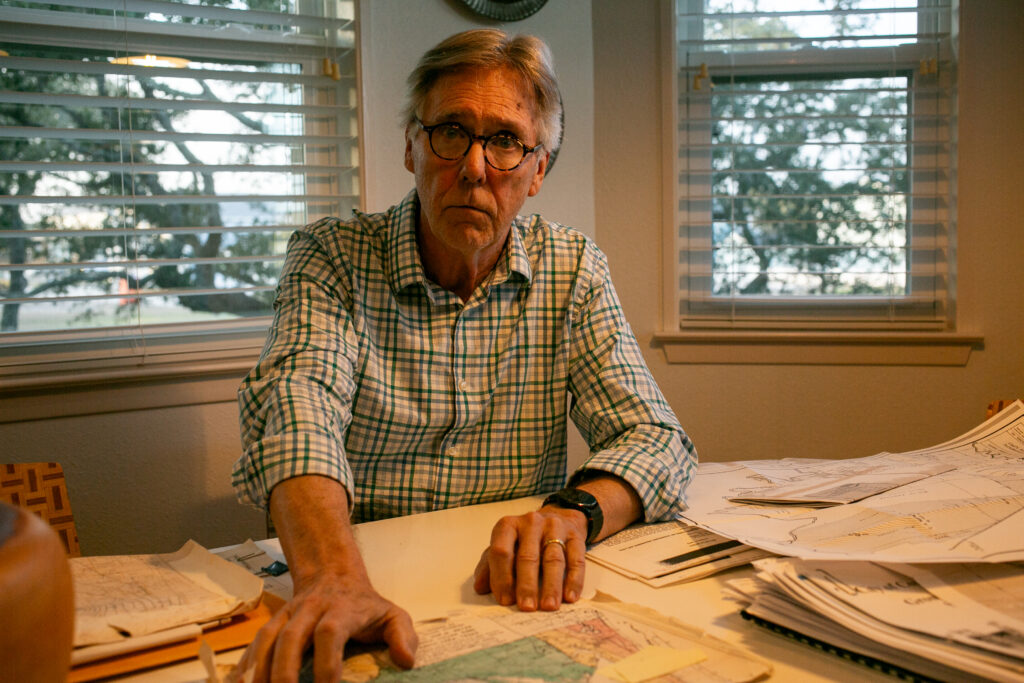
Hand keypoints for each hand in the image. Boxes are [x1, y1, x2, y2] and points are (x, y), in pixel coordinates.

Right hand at [233, 476, 417, 682]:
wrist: (334, 576)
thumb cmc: (365, 606)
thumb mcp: (392, 615)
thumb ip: (403, 636)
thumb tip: (406, 661)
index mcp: (342, 610)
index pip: (330, 633)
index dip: (326, 662)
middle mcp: (311, 609)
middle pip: (291, 636)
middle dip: (284, 670)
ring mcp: (288, 615)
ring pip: (267, 638)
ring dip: (260, 670)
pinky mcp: (273, 622)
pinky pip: (255, 643)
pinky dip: (246, 665)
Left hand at [472, 507, 587, 611]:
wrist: (559, 517)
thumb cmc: (525, 538)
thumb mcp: (505, 545)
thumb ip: (489, 565)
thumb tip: (480, 588)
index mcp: (508, 526)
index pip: (502, 552)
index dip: (502, 577)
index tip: (505, 600)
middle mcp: (531, 523)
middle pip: (528, 556)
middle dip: (526, 584)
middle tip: (526, 607)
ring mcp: (555, 528)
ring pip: (553, 559)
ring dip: (551, 585)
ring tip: (549, 606)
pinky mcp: (576, 537)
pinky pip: (576, 560)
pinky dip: (574, 580)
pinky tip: (569, 597)